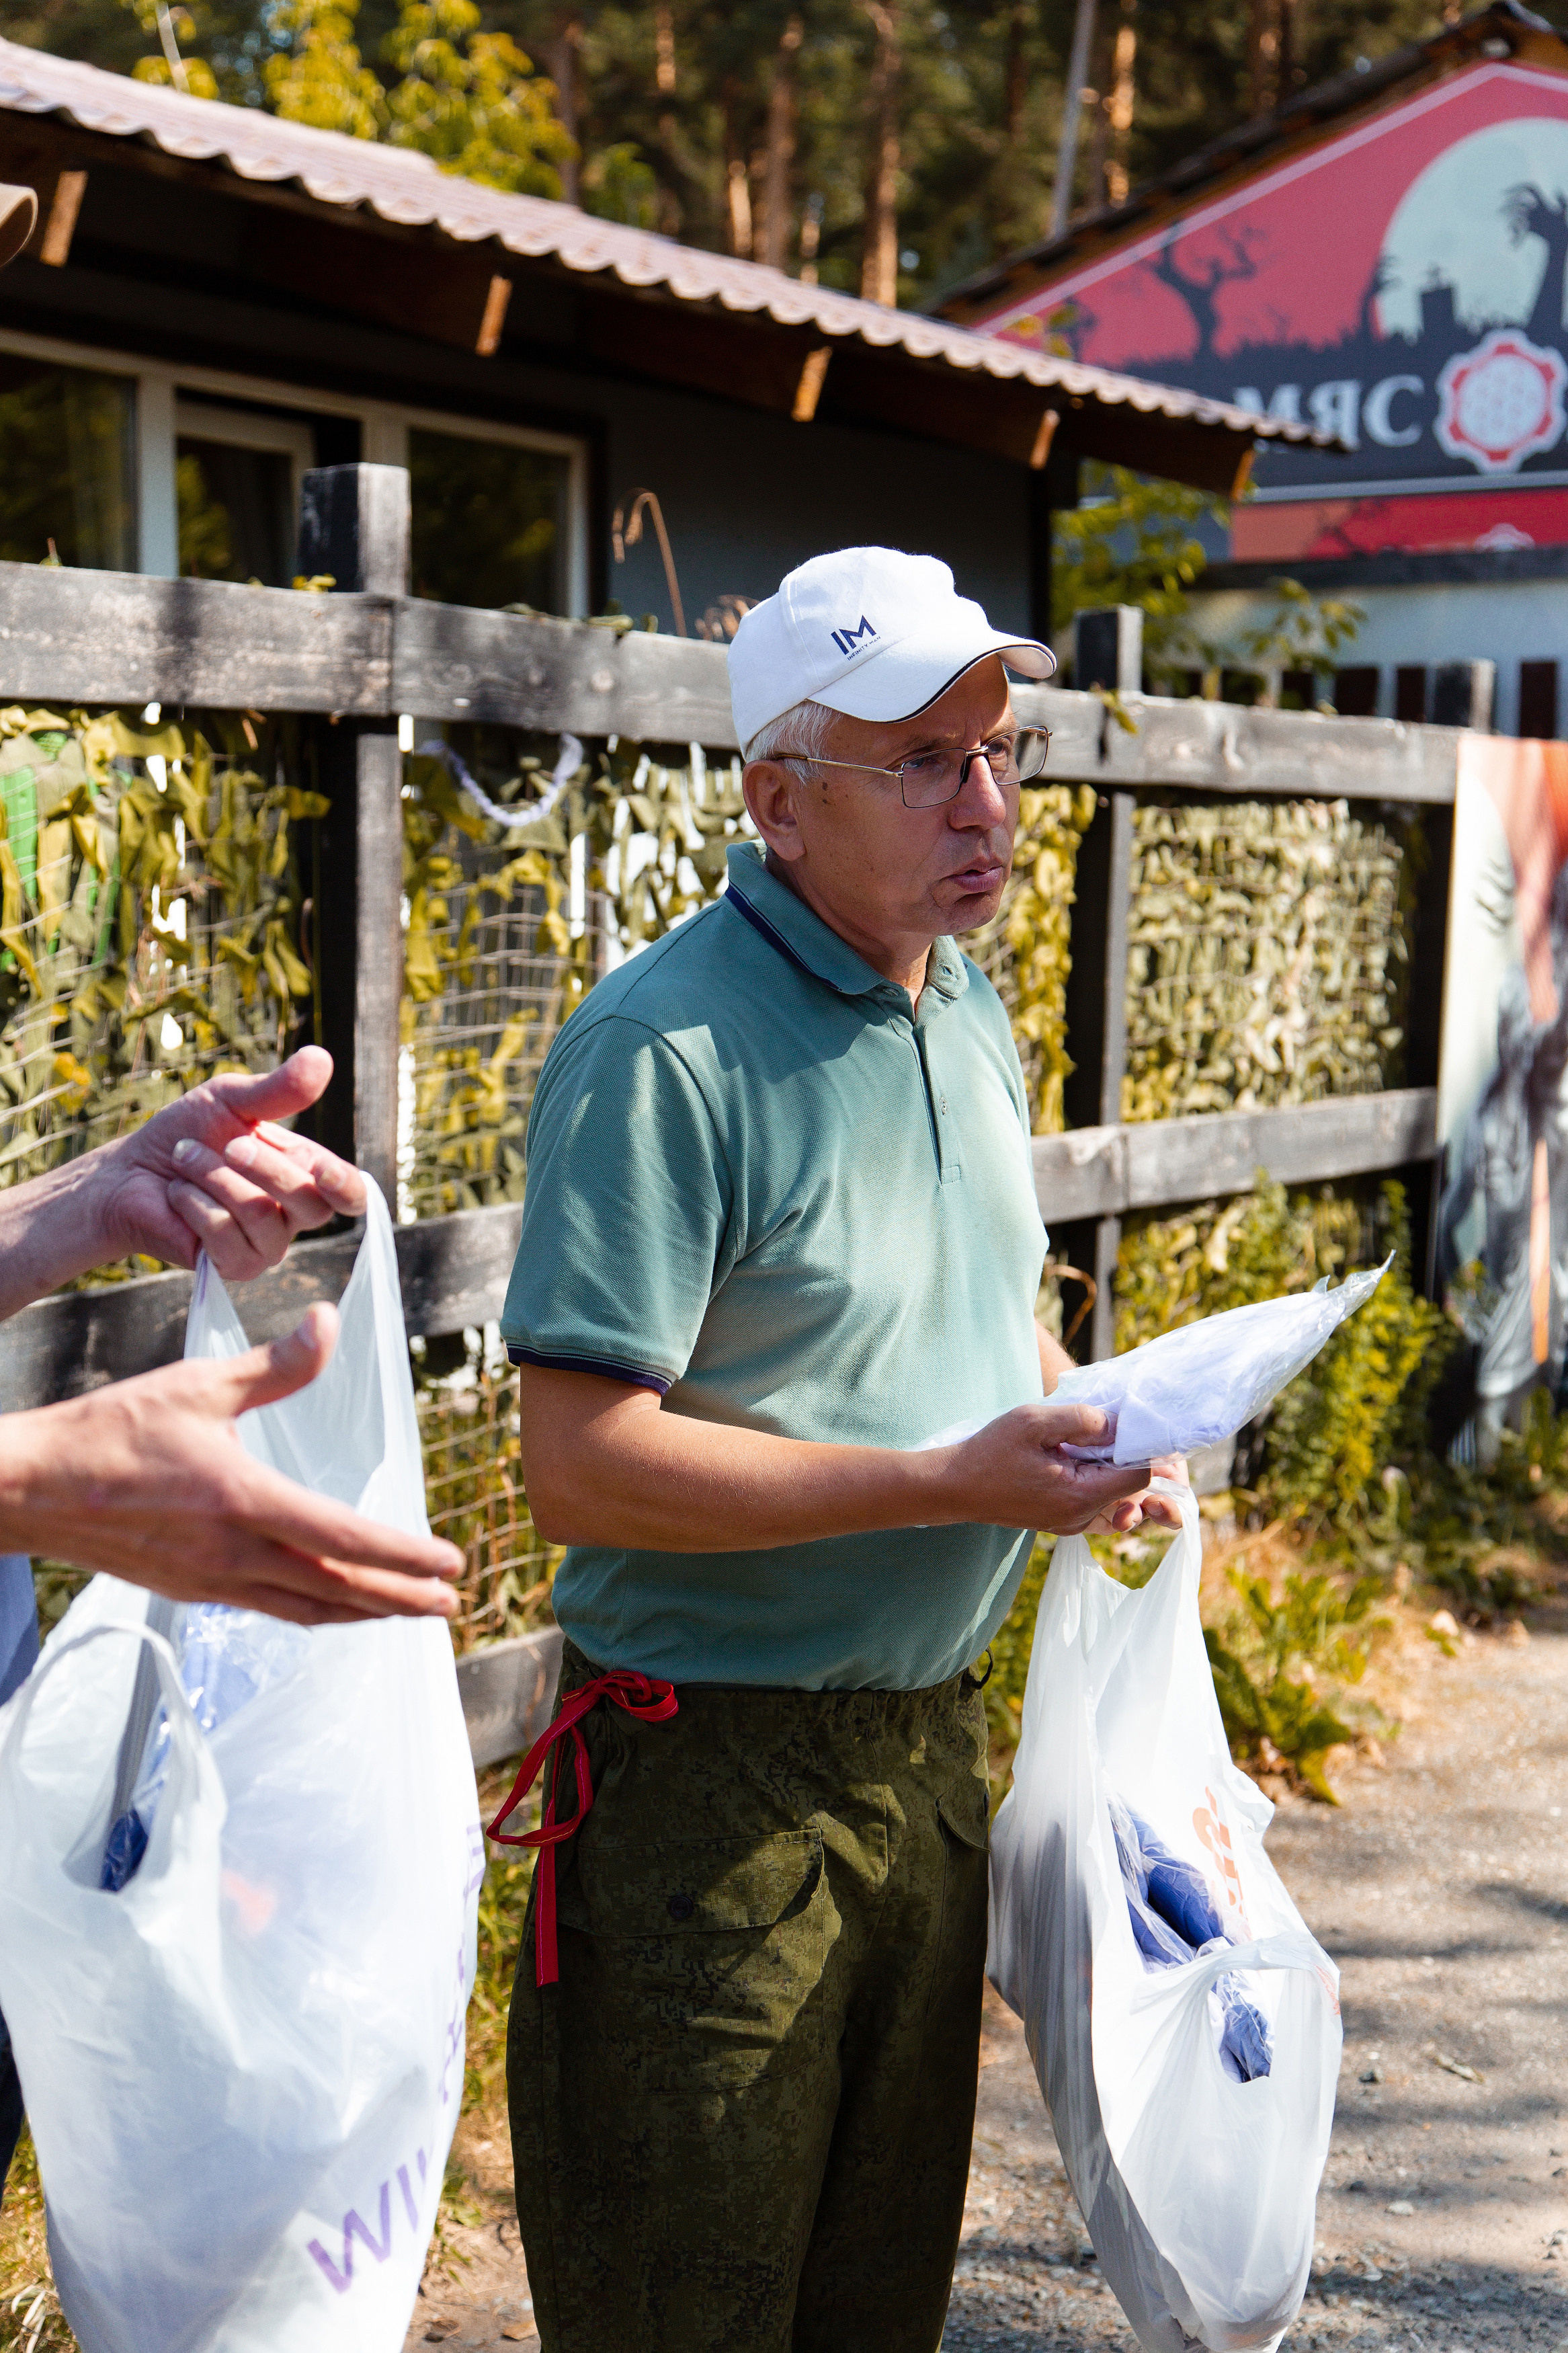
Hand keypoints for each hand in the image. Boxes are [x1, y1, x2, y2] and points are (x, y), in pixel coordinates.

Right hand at [0, 1306, 462, 1625]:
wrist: (29, 1489)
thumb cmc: (108, 1433)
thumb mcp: (196, 1385)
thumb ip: (273, 1365)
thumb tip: (328, 1323)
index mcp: (244, 1502)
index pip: (345, 1541)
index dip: (405, 1557)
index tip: (451, 1565)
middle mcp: (234, 1554)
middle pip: (337, 1590)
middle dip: (401, 1600)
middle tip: (450, 1606)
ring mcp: (210, 1581)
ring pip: (306, 1608)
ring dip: (362, 1614)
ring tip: (406, 1613)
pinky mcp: (189, 1589)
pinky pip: (267, 1608)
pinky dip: (311, 1610)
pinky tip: (327, 1605)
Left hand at [97, 1046, 364, 1280]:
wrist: (129, 1171)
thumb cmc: (185, 1134)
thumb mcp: (231, 1100)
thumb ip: (278, 1089)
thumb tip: (322, 1057)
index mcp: (305, 1176)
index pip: (350, 1195)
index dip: (345, 1187)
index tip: (324, 1171)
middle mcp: (292, 1217)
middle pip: (310, 1205)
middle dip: (264, 1167)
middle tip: (228, 1144)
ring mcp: (265, 1246)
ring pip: (262, 1216)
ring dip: (214, 1178)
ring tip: (186, 1159)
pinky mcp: (232, 1267)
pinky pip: (225, 1236)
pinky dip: (194, 1204)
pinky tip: (178, 1194)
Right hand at [932, 1401, 1170, 1535]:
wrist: (953, 1487)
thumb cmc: (989, 1453)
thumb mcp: (1032, 1422)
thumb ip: (1079, 1418)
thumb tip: (1115, 1422)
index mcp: (1079, 1496)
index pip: (1139, 1477)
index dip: (1143, 1449)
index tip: (1132, 1425)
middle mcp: (1081, 1518)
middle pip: (1131, 1491)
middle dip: (1131, 1458)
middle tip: (1119, 1429)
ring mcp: (1070, 1524)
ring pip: (1116, 1500)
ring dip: (1115, 1471)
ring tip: (1098, 1443)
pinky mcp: (1060, 1522)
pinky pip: (1096, 1505)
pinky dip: (1099, 1482)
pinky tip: (1080, 1458)